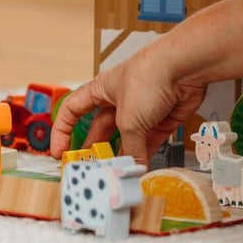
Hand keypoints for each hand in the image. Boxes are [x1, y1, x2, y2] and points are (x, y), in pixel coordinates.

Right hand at [50, 40, 206, 164]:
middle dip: (95, 148)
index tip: (59, 151)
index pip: (72, 109)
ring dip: (123, 155)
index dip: (62, 130)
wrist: (183, 68)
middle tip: (90, 169)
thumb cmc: (148, 77)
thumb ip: (129, 147)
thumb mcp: (129, 119)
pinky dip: (146, 155)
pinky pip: (150, 140)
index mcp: (100, 89)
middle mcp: (118, 98)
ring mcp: (141, 108)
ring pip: (127, 137)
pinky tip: (141, 170)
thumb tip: (131, 168)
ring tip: (117, 174)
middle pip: (100, 128)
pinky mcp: (162, 117)